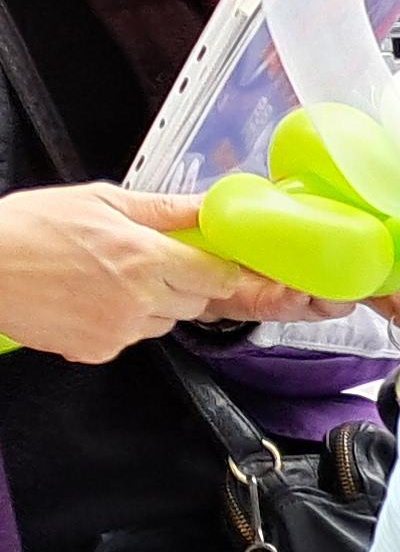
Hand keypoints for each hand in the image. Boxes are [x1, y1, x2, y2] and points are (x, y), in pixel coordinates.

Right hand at [0, 183, 326, 360]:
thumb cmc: (29, 228)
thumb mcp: (99, 201)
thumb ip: (161, 209)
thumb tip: (205, 205)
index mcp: (145, 258)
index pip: (218, 277)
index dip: (218, 270)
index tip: (210, 263)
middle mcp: (139, 300)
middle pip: (195, 303)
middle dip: (183, 285)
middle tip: (146, 264)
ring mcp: (119, 330)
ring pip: (164, 323)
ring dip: (151, 306)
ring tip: (108, 280)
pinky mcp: (98, 350)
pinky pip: (129, 339)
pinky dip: (119, 324)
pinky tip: (88, 300)